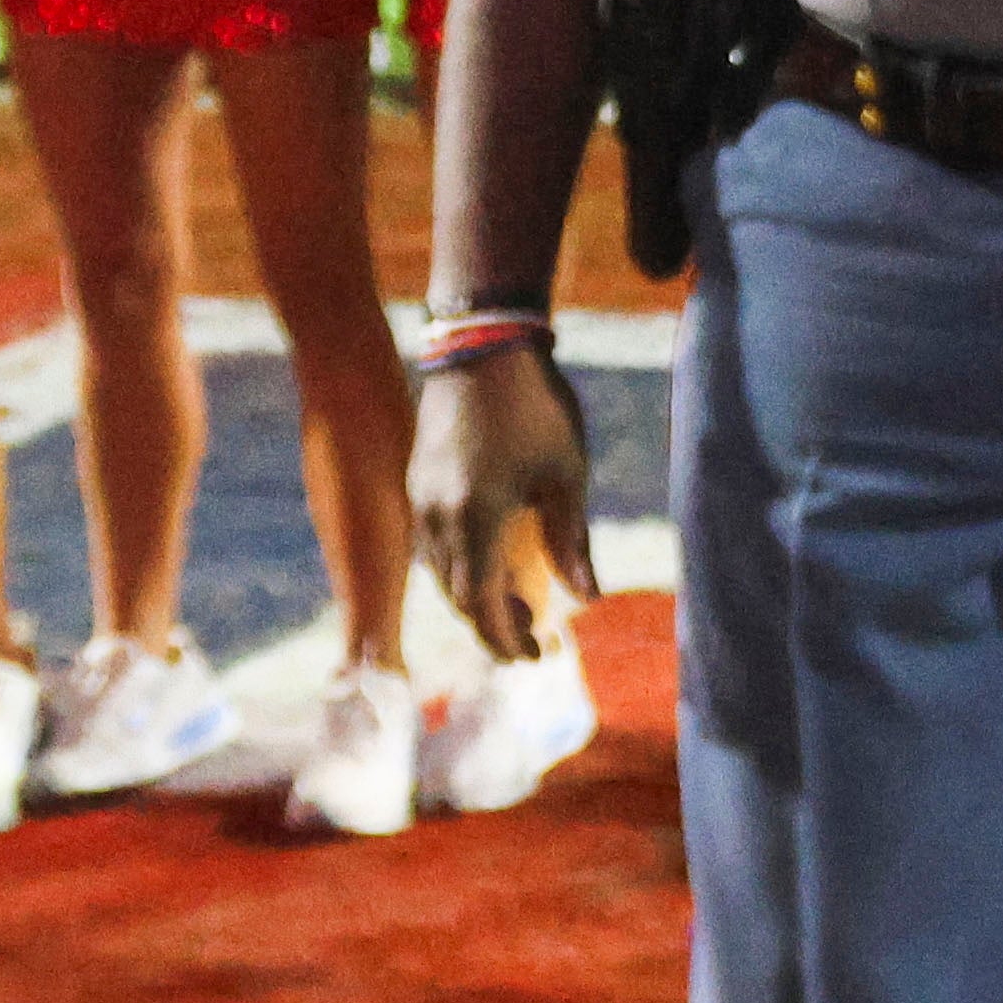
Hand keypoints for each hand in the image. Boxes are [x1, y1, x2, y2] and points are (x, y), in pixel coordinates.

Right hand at [413, 344, 600, 663]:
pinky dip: (461, 565)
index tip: (536, 657)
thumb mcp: (566, 475)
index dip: (507, 638)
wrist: (483, 345)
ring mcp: (419, 498)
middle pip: (458, 595)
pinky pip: (432, 543)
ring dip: (477, 596)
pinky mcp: (416, 480)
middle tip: (535, 639)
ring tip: (522, 606)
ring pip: (441, 571)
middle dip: (494, 624)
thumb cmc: (536, 407)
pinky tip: (491, 562)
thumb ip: (571, 541)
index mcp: (474, 520)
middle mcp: (435, 517)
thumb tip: (586, 598)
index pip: (483, 604)